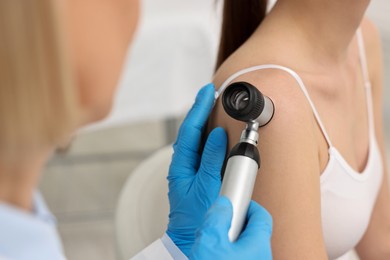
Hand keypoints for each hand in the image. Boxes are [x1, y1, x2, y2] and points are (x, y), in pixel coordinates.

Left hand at [166, 83, 227, 255]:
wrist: (190, 238)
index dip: (199, 108)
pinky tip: (215, 131)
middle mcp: (183, 164)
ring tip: (212, 105)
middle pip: (191, 130)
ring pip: (196, 139)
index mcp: (180, 164)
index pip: (190, 129)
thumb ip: (211, 158)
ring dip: (204, 121)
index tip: (208, 91)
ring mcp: (190, 169)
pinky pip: (203, 150)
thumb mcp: (205, 185)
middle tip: (210, 93)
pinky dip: (209, 136)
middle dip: (200, 110)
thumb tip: (218, 134)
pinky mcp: (198, 175)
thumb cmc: (195, 216)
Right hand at [190, 196, 272, 259]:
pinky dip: (226, 252)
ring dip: (227, 240)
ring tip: (211, 244)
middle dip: (233, 223)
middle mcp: (262, 255)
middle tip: (218, 225)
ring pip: (243, 244)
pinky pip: (239, 256)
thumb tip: (223, 204)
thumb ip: (218, 217)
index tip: (233, 202)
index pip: (261, 214)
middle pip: (252, 229)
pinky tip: (212, 256)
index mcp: (259, 244)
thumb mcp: (210, 240)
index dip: (246, 204)